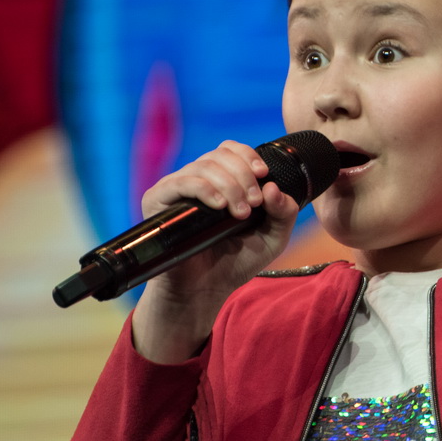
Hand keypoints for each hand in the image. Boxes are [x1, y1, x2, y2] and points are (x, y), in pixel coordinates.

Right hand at [131, 140, 301, 362]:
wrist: (205, 290)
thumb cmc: (236, 262)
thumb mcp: (272, 238)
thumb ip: (284, 213)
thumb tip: (274, 187)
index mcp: (221, 181)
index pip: (230, 150)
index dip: (248, 155)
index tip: (264, 174)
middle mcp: (197, 180)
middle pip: (219, 155)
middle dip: (244, 176)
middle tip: (255, 204)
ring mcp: (176, 189)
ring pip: (203, 166)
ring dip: (230, 185)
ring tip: (241, 213)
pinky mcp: (157, 202)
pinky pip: (181, 182)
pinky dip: (205, 189)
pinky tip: (220, 206)